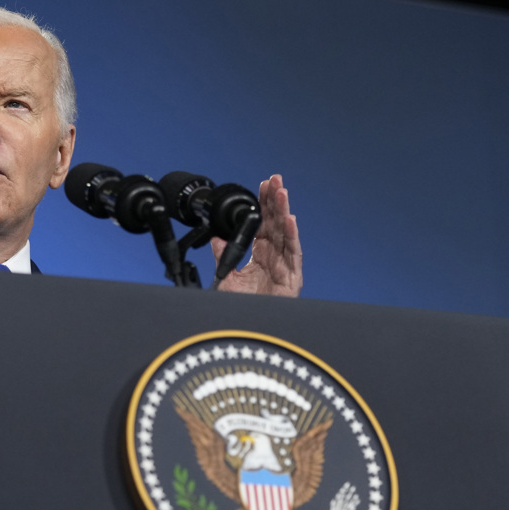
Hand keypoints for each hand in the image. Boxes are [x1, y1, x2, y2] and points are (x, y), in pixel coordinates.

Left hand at [214, 174, 301, 296]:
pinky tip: (290, 220)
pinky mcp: (292, 279)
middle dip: (275, 201)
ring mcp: (284, 267)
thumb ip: (223, 257)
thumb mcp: (226, 278)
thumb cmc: (241, 308)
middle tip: (275, 179)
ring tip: (282, 192)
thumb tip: (215, 238)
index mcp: (260, 255)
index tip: (262, 186)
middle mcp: (273, 257)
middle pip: (276, 223)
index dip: (264, 204)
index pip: (264, 224)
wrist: (245, 329)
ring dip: (284, 212)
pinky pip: (293, 255)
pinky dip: (292, 237)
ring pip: (285, 234)